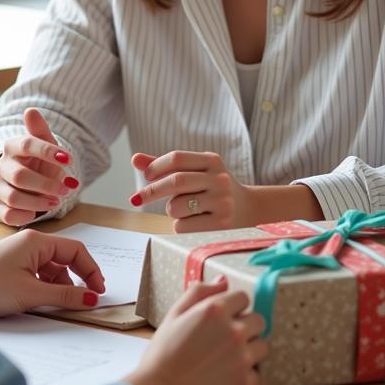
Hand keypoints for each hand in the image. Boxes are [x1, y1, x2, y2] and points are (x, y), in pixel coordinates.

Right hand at [0, 108, 79, 226]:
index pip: (28, 145)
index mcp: (12, 146)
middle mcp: (2, 166)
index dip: (49, 152)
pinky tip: (38, 211)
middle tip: (66, 189)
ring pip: (14, 198)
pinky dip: (26, 215)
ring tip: (56, 201)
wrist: (29, 181)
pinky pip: (9, 215)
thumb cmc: (38, 161)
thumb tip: (31, 111)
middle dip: (46, 184)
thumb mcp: (44, 144)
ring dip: (39, 202)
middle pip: (20, 176)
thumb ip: (39, 129)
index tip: (69, 159)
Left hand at [0, 230, 105, 317]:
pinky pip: (40, 275)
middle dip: (79, 278)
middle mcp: (30, 243)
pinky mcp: (13, 268)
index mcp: (37, 241)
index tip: (99, 291)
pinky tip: (47, 302)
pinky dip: (48, 288)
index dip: (91, 270)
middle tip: (88, 300)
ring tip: (63, 305)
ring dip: (62, 286)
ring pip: (53, 269)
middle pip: (65, 258)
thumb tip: (91, 298)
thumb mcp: (31, 293)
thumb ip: (64, 296)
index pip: (75, 249)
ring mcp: (21, 255)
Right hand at [126, 276, 268, 384]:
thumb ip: (199, 292)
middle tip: (226, 338)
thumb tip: (223, 281)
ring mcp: (243, 358)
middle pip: (259, 320)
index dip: (234, 306)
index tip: (224, 317)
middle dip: (246, 325)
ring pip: (263, 346)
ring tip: (228, 358)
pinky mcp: (247, 383)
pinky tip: (227, 375)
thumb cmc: (163, 354)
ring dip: (250, 349)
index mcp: (215, 310)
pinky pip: (257, 373)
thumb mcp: (174, 314)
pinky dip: (246, 374)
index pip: (243, 297)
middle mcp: (234, 331)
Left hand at [130, 150, 251, 231]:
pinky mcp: (222, 224)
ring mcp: (222, 202)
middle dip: (151, 191)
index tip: (146, 176)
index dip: (156, 166)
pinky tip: (194, 222)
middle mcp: (219, 179)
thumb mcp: (195, 171)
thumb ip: (166, 166)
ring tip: (184, 210)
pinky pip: (184, 226)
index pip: (177, 158)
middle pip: (176, 181)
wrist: (249, 209)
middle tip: (136, 199)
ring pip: (176, 206)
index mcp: (211, 160)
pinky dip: (179, 225)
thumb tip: (135, 159)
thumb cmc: (212, 188)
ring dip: (171, 210)